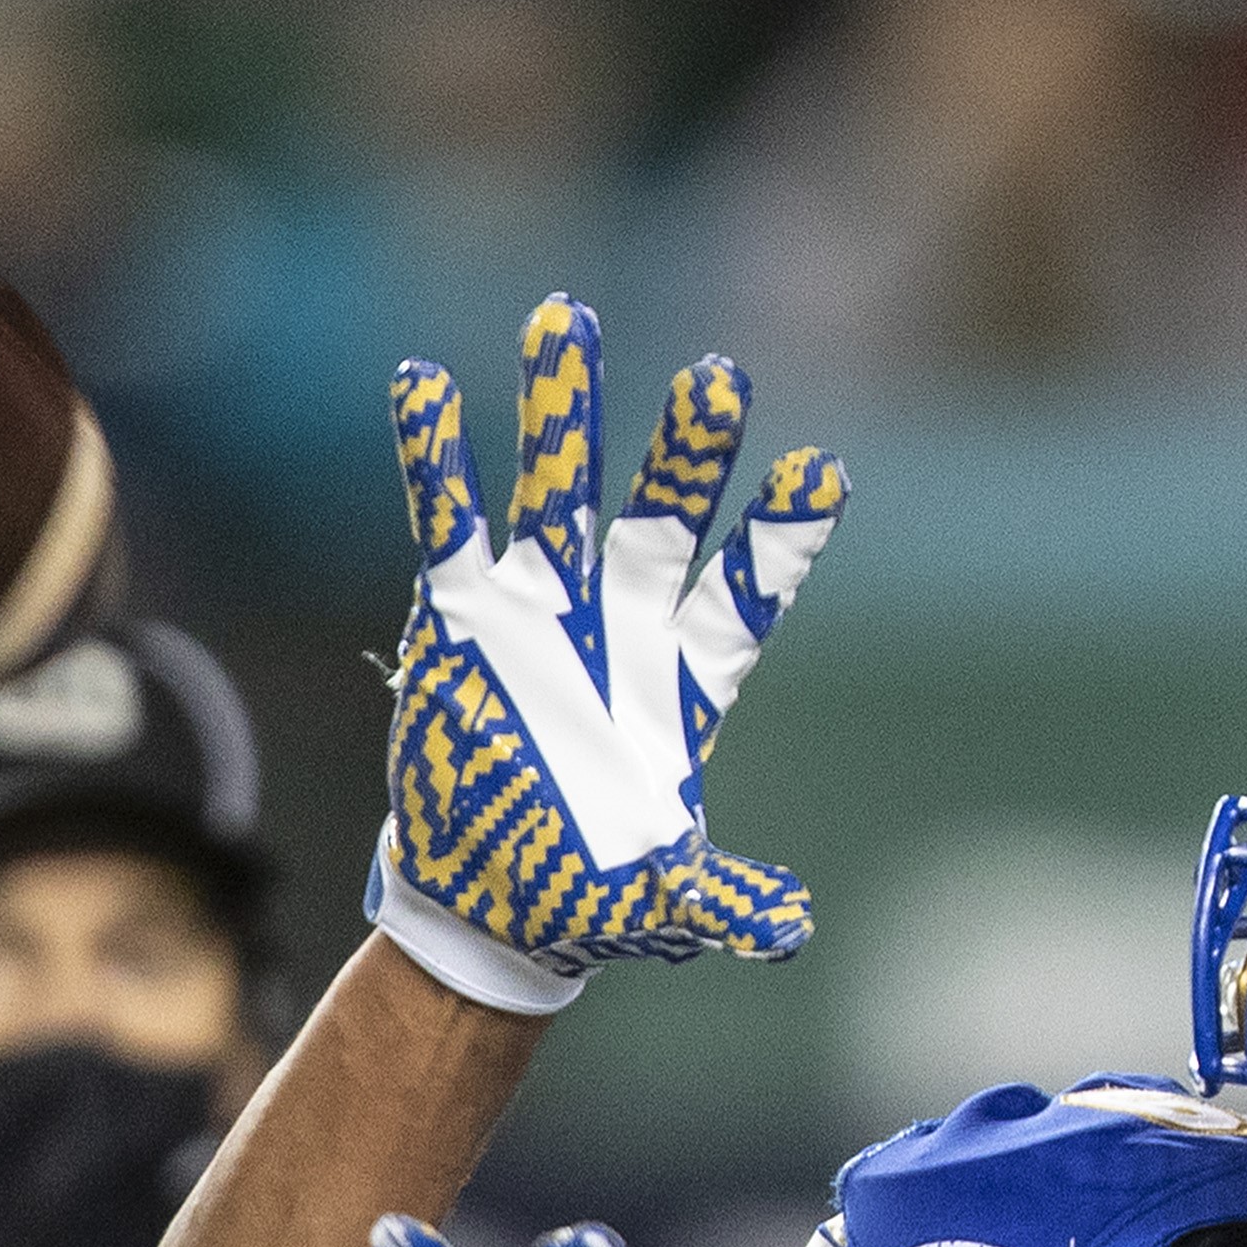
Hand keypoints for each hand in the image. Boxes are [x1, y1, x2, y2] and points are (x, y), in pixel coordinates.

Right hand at [368, 296, 849, 1013]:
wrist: (488, 901)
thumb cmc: (587, 892)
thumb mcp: (661, 904)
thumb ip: (721, 901)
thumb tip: (791, 928)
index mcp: (687, 677)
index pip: (746, 589)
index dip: (779, 536)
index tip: (820, 471)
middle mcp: (622, 621)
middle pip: (663, 517)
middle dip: (687, 452)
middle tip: (720, 379)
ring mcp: (542, 606)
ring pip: (559, 489)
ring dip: (561, 410)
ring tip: (566, 319)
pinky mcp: (462, 613)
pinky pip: (448, 523)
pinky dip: (437, 459)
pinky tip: (426, 386)